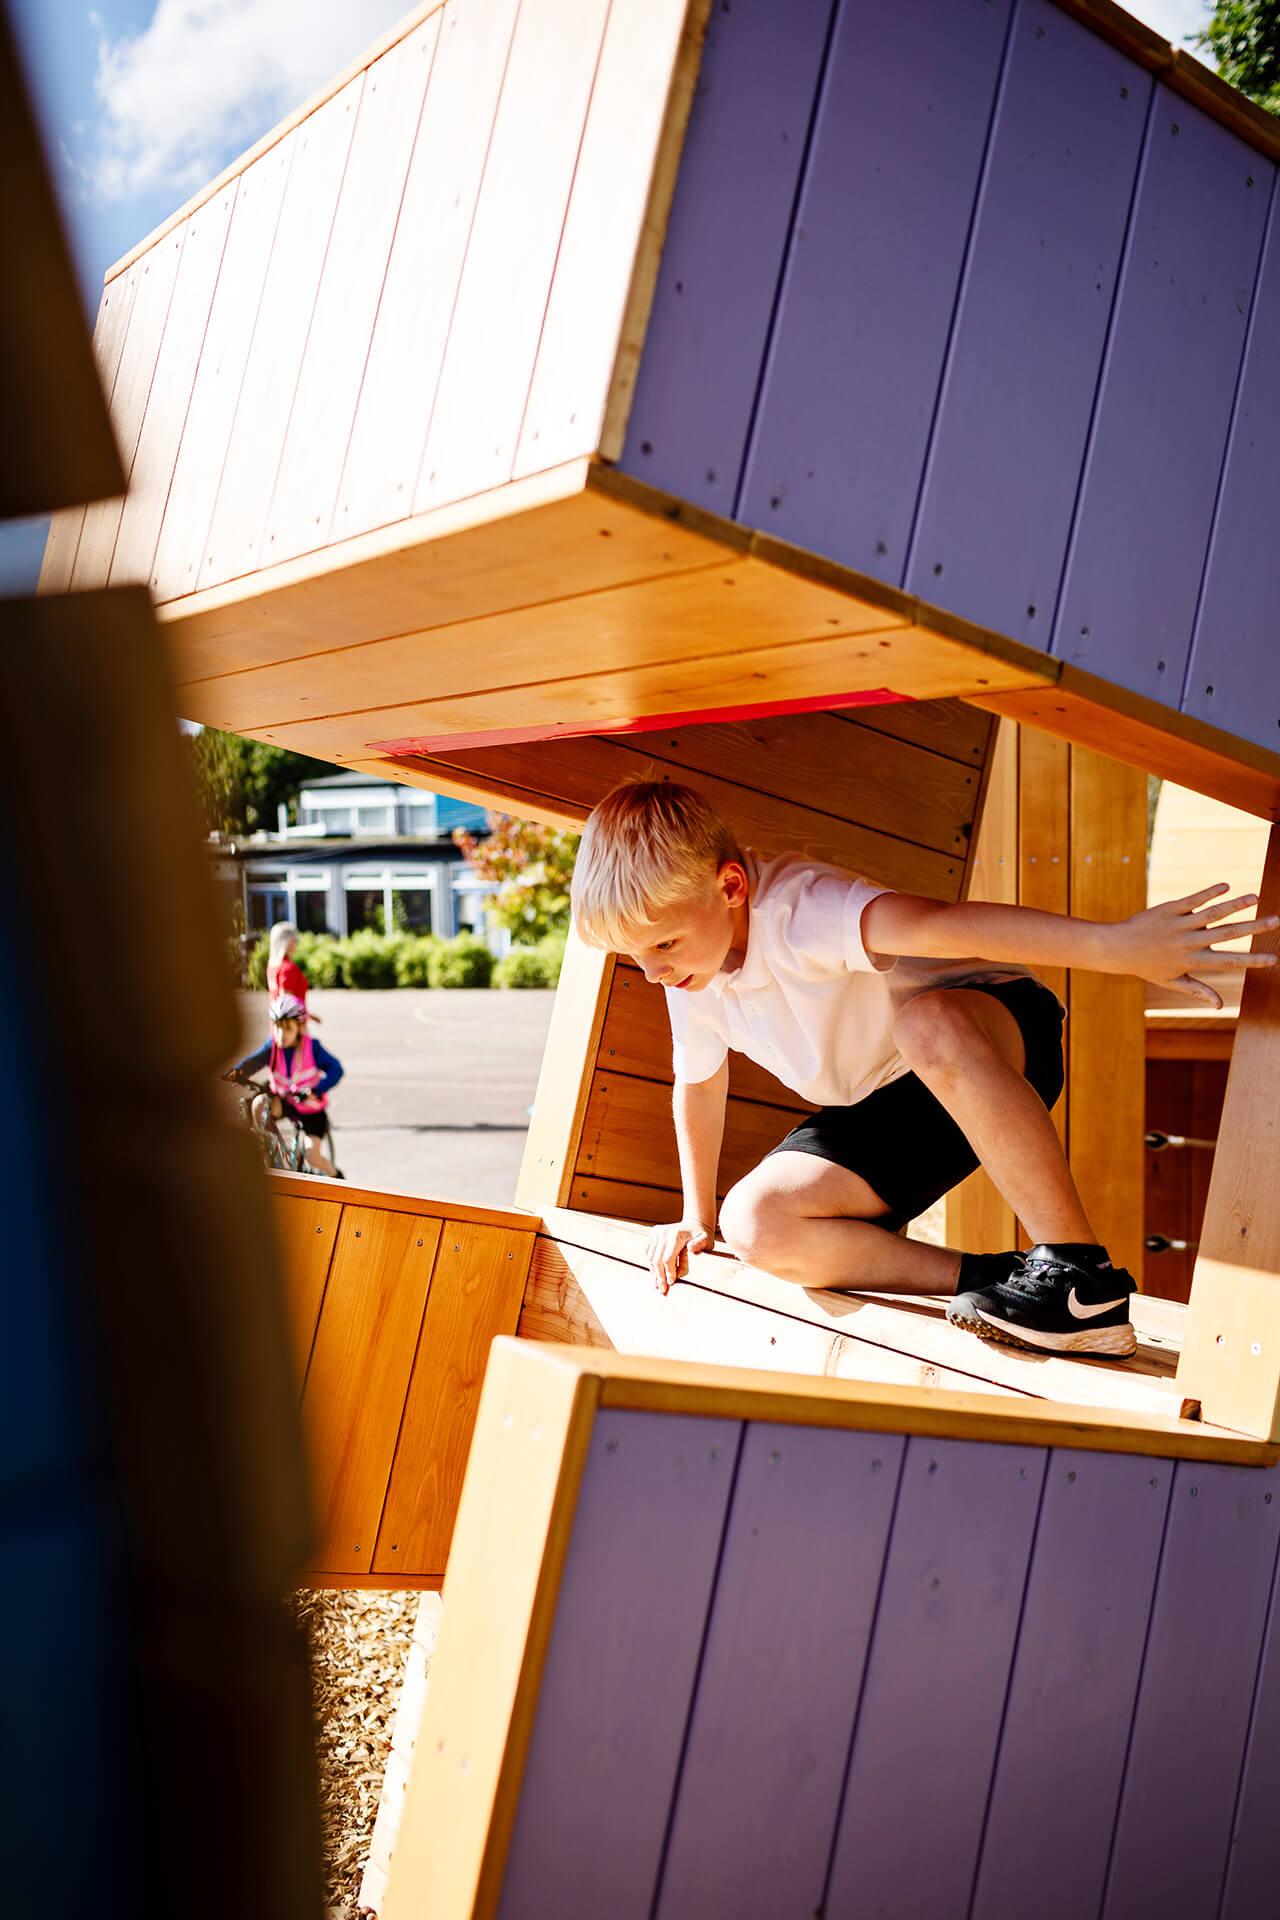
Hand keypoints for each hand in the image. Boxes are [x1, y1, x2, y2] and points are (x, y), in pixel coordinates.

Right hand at [646, 1219, 713, 1293]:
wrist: (694, 1223)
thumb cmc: (701, 1235)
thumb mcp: (705, 1239)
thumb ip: (699, 1244)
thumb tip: (691, 1248)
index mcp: (675, 1235)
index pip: (668, 1258)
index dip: (668, 1272)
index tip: (671, 1284)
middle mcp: (663, 1233)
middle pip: (657, 1259)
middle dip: (659, 1276)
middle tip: (662, 1289)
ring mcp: (657, 1232)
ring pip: (650, 1257)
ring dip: (654, 1272)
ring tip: (656, 1284)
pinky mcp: (653, 1234)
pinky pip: (648, 1251)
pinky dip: (651, 1264)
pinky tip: (655, 1274)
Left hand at [1114, 884, 1278, 1006]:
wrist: (1118, 948)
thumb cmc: (1147, 967)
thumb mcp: (1172, 982)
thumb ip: (1198, 991)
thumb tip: (1221, 1005)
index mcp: (1192, 961)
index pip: (1228, 962)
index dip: (1252, 961)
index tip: (1273, 959)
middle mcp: (1188, 942)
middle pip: (1227, 934)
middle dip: (1253, 928)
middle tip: (1276, 921)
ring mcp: (1179, 924)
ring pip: (1212, 914)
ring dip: (1235, 905)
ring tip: (1255, 898)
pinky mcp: (1169, 909)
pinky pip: (1192, 900)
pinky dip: (1209, 892)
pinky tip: (1226, 886)